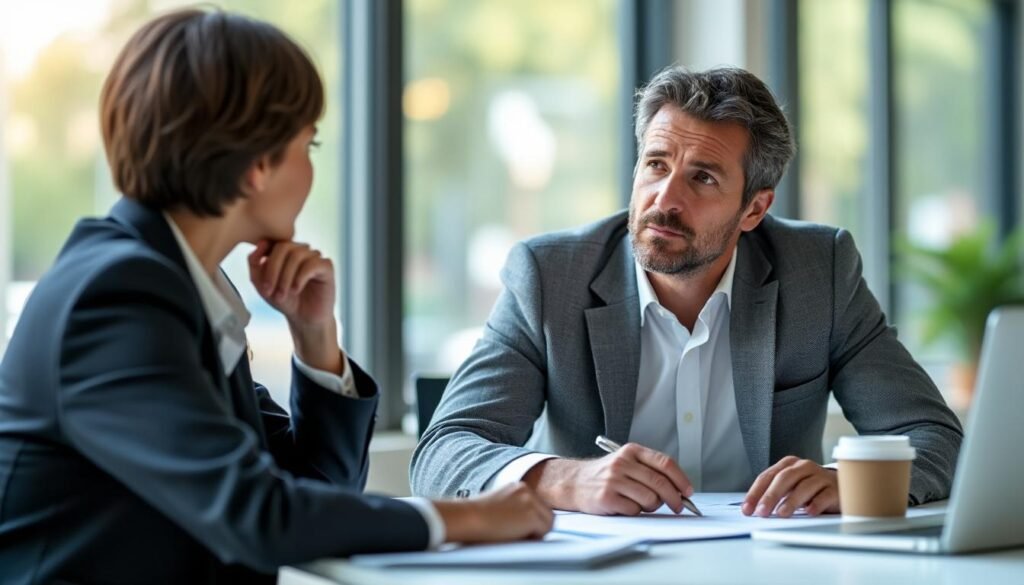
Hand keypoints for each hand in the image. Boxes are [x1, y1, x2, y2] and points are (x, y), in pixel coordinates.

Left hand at [248, 240, 334, 324]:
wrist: (304, 319)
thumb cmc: (285, 300)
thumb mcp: (261, 283)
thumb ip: (254, 262)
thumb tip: (259, 245)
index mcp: (285, 251)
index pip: (272, 242)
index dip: (263, 260)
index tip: (261, 283)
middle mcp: (300, 250)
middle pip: (284, 246)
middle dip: (273, 270)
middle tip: (269, 291)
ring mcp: (314, 257)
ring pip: (297, 255)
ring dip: (285, 277)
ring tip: (282, 295)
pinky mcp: (326, 266)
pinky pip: (312, 264)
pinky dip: (300, 277)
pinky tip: (296, 289)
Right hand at [433, 483, 552, 543]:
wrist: (468, 518)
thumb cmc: (476, 518)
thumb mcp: (499, 505)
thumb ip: (514, 508)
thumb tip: (529, 525)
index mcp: (518, 487)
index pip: (538, 505)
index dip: (532, 520)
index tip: (519, 528)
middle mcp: (527, 490)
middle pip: (547, 513)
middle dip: (537, 526)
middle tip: (519, 535)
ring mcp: (531, 502)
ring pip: (548, 522)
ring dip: (536, 532)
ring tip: (516, 536)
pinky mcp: (532, 515)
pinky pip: (544, 531)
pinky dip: (534, 538)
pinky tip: (516, 536)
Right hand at [523, 443, 692, 514]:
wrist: (572, 482)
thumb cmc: (605, 475)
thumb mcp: (626, 462)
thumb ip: (650, 470)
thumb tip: (679, 489)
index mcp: (631, 451)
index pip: (665, 463)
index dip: (681, 479)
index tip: (688, 491)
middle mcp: (622, 463)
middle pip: (660, 483)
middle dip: (675, 498)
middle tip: (679, 506)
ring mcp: (614, 480)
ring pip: (650, 499)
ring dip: (652, 506)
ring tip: (641, 503)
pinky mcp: (607, 497)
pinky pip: (634, 510)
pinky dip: (635, 512)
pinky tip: (625, 506)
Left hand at [742, 456, 838, 517]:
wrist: (840, 487)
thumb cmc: (810, 488)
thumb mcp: (790, 487)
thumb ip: (775, 494)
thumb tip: (755, 510)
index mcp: (788, 465)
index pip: (767, 476)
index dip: (755, 493)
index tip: (747, 509)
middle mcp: (804, 467)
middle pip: (784, 478)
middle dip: (771, 496)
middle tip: (762, 512)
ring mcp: (820, 476)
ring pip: (804, 486)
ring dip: (791, 501)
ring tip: (782, 513)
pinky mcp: (835, 489)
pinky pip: (824, 496)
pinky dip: (815, 504)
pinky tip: (808, 512)